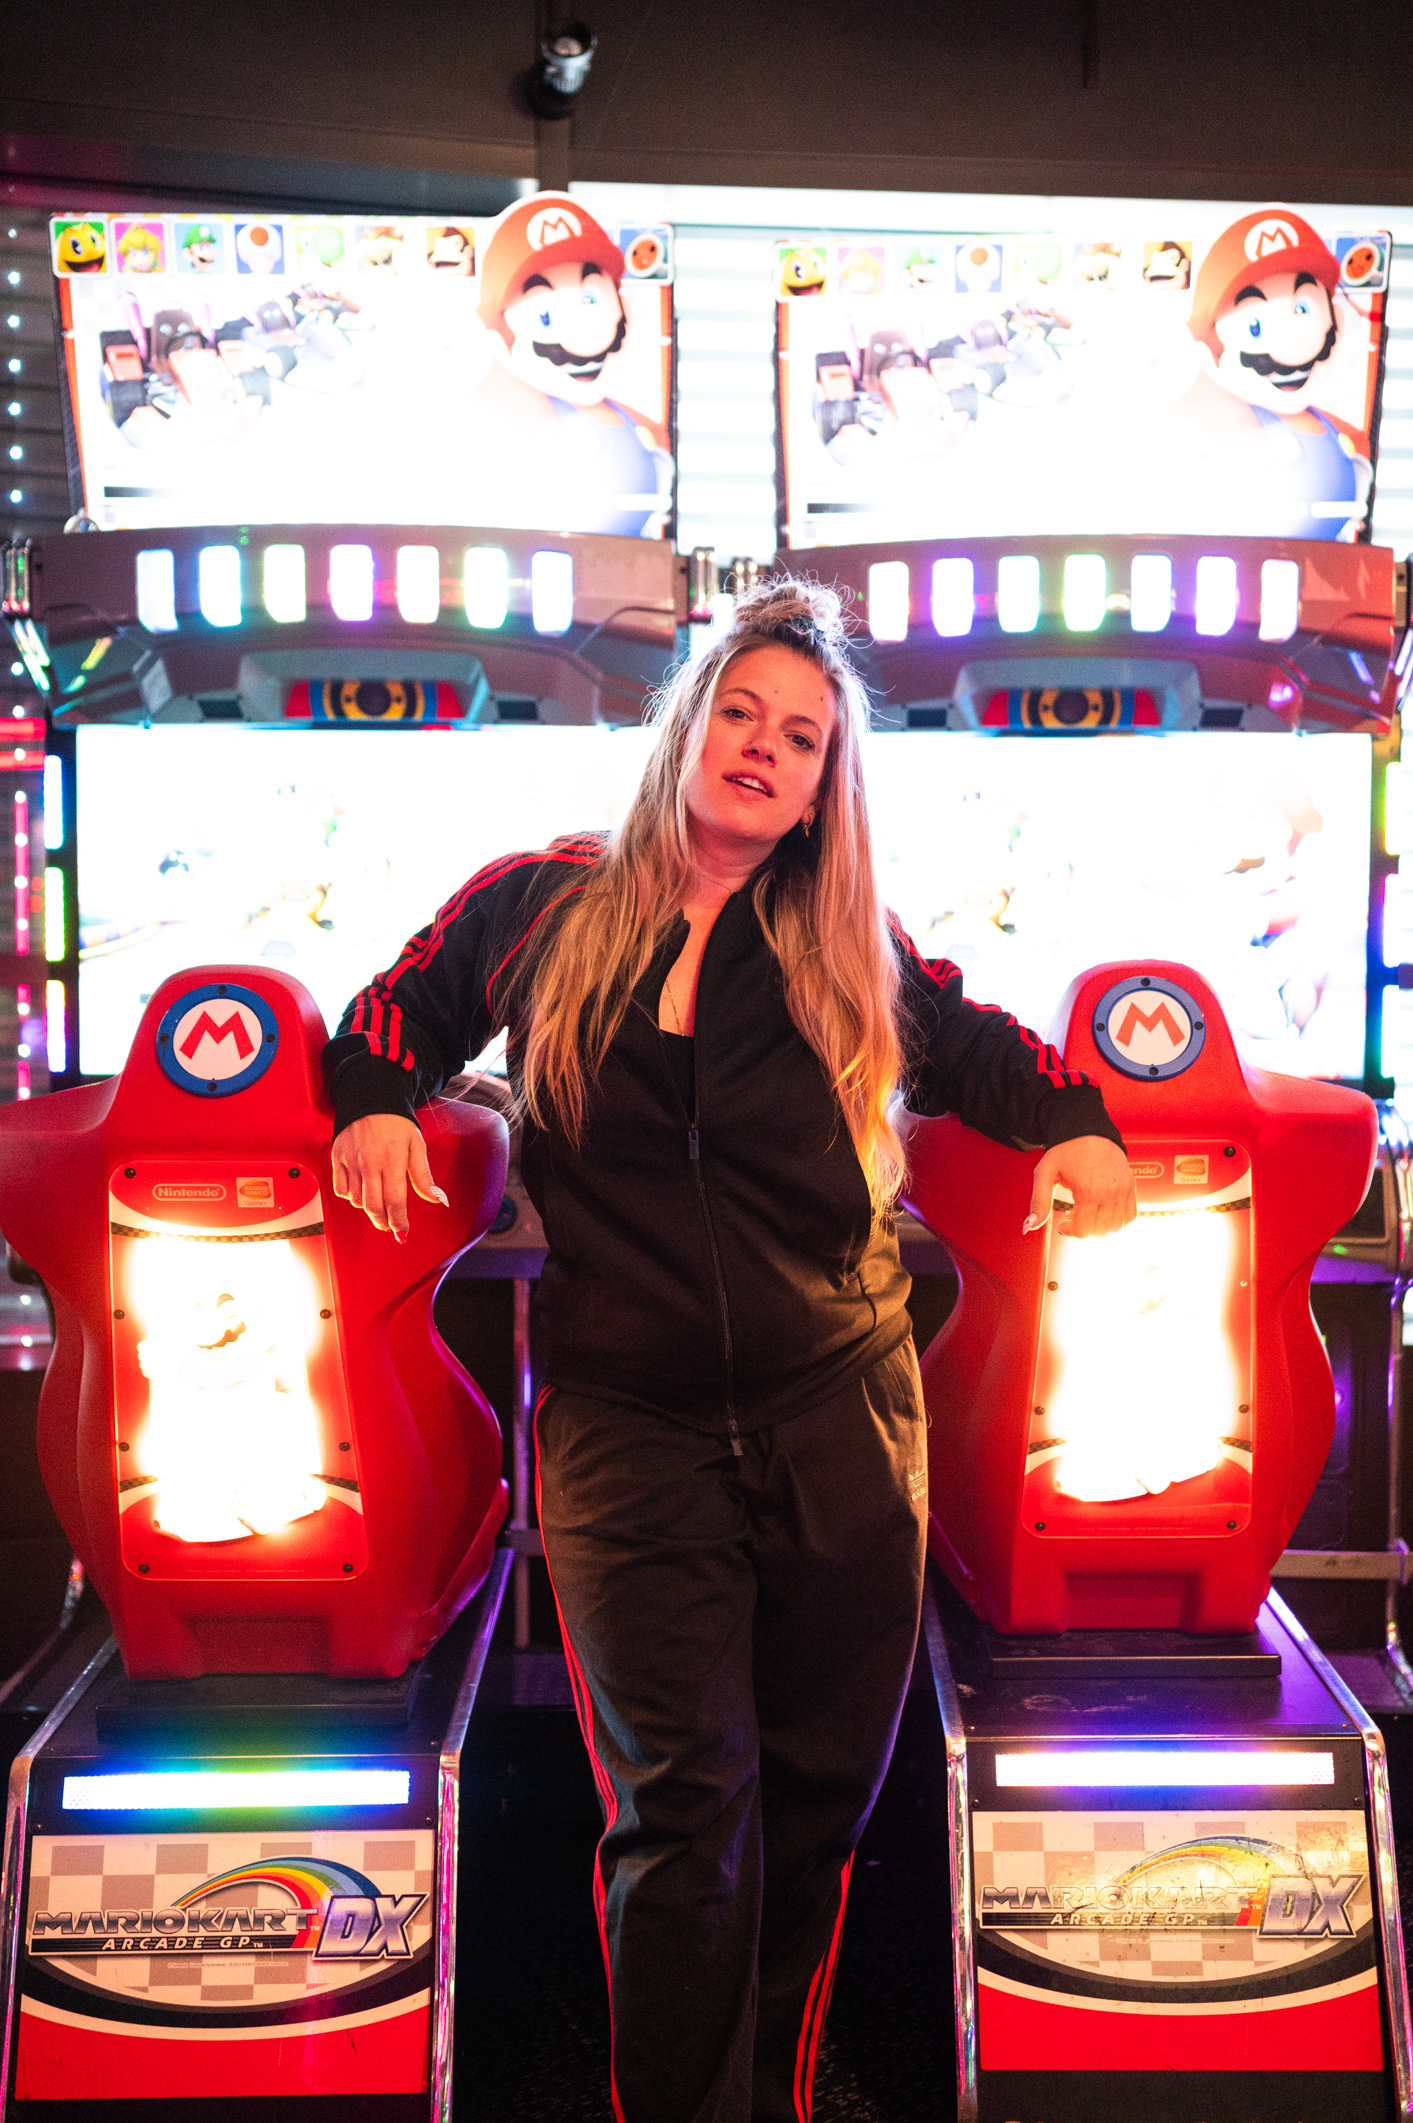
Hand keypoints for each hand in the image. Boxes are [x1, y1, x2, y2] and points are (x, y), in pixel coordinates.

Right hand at [331, 1114, 447, 1242]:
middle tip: (389, 1225)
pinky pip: (340, 1189)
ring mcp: (351, 1161)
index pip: (394, 1201)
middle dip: (382, 1221)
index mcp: (392, 1161)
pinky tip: (360, 1190)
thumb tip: (438, 1200)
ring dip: (367, 1208)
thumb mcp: (416, 1147)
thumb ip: (423, 1177)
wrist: (371, 1098)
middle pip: (373, 1206)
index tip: (402, 1232)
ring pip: (356, 1200)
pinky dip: (349, 1195)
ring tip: (377, 1204)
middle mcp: (369, 1163)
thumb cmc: (397, 1123)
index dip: (398, 1222)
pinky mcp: (337, 1158)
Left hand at [1024, 1136, 1135, 1239]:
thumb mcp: (1045, 1173)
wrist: (1087, 1129)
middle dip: (1084, 1229)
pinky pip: (1131, 1216)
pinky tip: (1104, 1211)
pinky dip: (1118, 1220)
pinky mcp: (1131, 1186)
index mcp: (1089, 1192)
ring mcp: (1123, 1190)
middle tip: (1074, 1214)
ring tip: (1088, 1211)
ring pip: (1117, 1228)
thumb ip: (1039, 1202)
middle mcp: (1110, 1193)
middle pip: (1100, 1232)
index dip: (1070, 1232)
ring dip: (1101, 1226)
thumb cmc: (1066, 1150)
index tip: (1062, 1224)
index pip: (1084, 1231)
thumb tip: (1031, 1225)